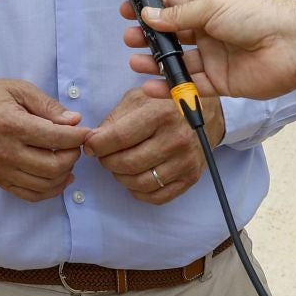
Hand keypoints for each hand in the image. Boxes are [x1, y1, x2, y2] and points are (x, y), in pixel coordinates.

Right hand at [0, 78, 92, 201]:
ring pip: (46, 184)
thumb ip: (49, 106)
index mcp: (11, 125)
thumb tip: (75, 121)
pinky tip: (59, 177)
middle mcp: (5, 151)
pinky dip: (51, 190)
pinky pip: (32, 195)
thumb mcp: (21, 90)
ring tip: (66, 158)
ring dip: (65, 173)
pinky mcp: (0, 181)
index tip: (87, 132)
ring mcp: (1, 170)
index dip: (78, 137)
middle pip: (54, 166)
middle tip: (74, 144)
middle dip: (73, 156)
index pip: (55, 138)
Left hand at [85, 86, 224, 204]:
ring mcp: (186, 162)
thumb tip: (92, 140)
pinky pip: (156, 197)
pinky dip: (138, 191)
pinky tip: (135, 177)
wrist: (206, 114)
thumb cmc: (165, 104)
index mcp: (161, 113)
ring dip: (121, 177)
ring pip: (139, 183)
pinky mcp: (191, 179)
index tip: (89, 146)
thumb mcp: (139, 98)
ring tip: (118, 165)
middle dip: (107, 162)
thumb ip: (115, 118)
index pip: (119, 137)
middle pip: (128, 163)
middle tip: (104, 155)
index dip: (98, 145)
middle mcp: (177, 139)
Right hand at [122, 0, 295, 100]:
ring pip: (179, 62)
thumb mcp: (212, 5)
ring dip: (157, 62)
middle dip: (150, 37)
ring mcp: (215, 57)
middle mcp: (210, 31)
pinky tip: (151, 85)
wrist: (293, 46)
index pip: (174, 5)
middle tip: (129, 39)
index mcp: (210, 6)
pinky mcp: (221, 82)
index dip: (152, 7)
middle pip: (173, 35)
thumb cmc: (256, 15)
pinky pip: (192, 85)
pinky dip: (171, 86)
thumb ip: (178, 15)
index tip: (128, 11)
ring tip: (135, 62)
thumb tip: (148, 14)